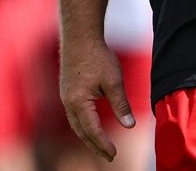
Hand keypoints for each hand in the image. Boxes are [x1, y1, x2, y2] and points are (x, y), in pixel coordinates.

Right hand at [58, 36, 134, 161]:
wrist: (80, 38)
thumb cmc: (98, 57)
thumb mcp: (114, 81)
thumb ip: (121, 105)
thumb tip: (129, 126)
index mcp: (79, 103)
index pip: (92, 130)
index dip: (103, 144)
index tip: (113, 155)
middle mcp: (68, 104)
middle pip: (82, 132)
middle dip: (95, 145)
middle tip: (109, 157)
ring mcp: (65, 98)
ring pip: (76, 125)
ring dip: (88, 137)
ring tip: (101, 146)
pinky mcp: (67, 92)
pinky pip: (74, 115)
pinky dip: (83, 125)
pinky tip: (91, 127)